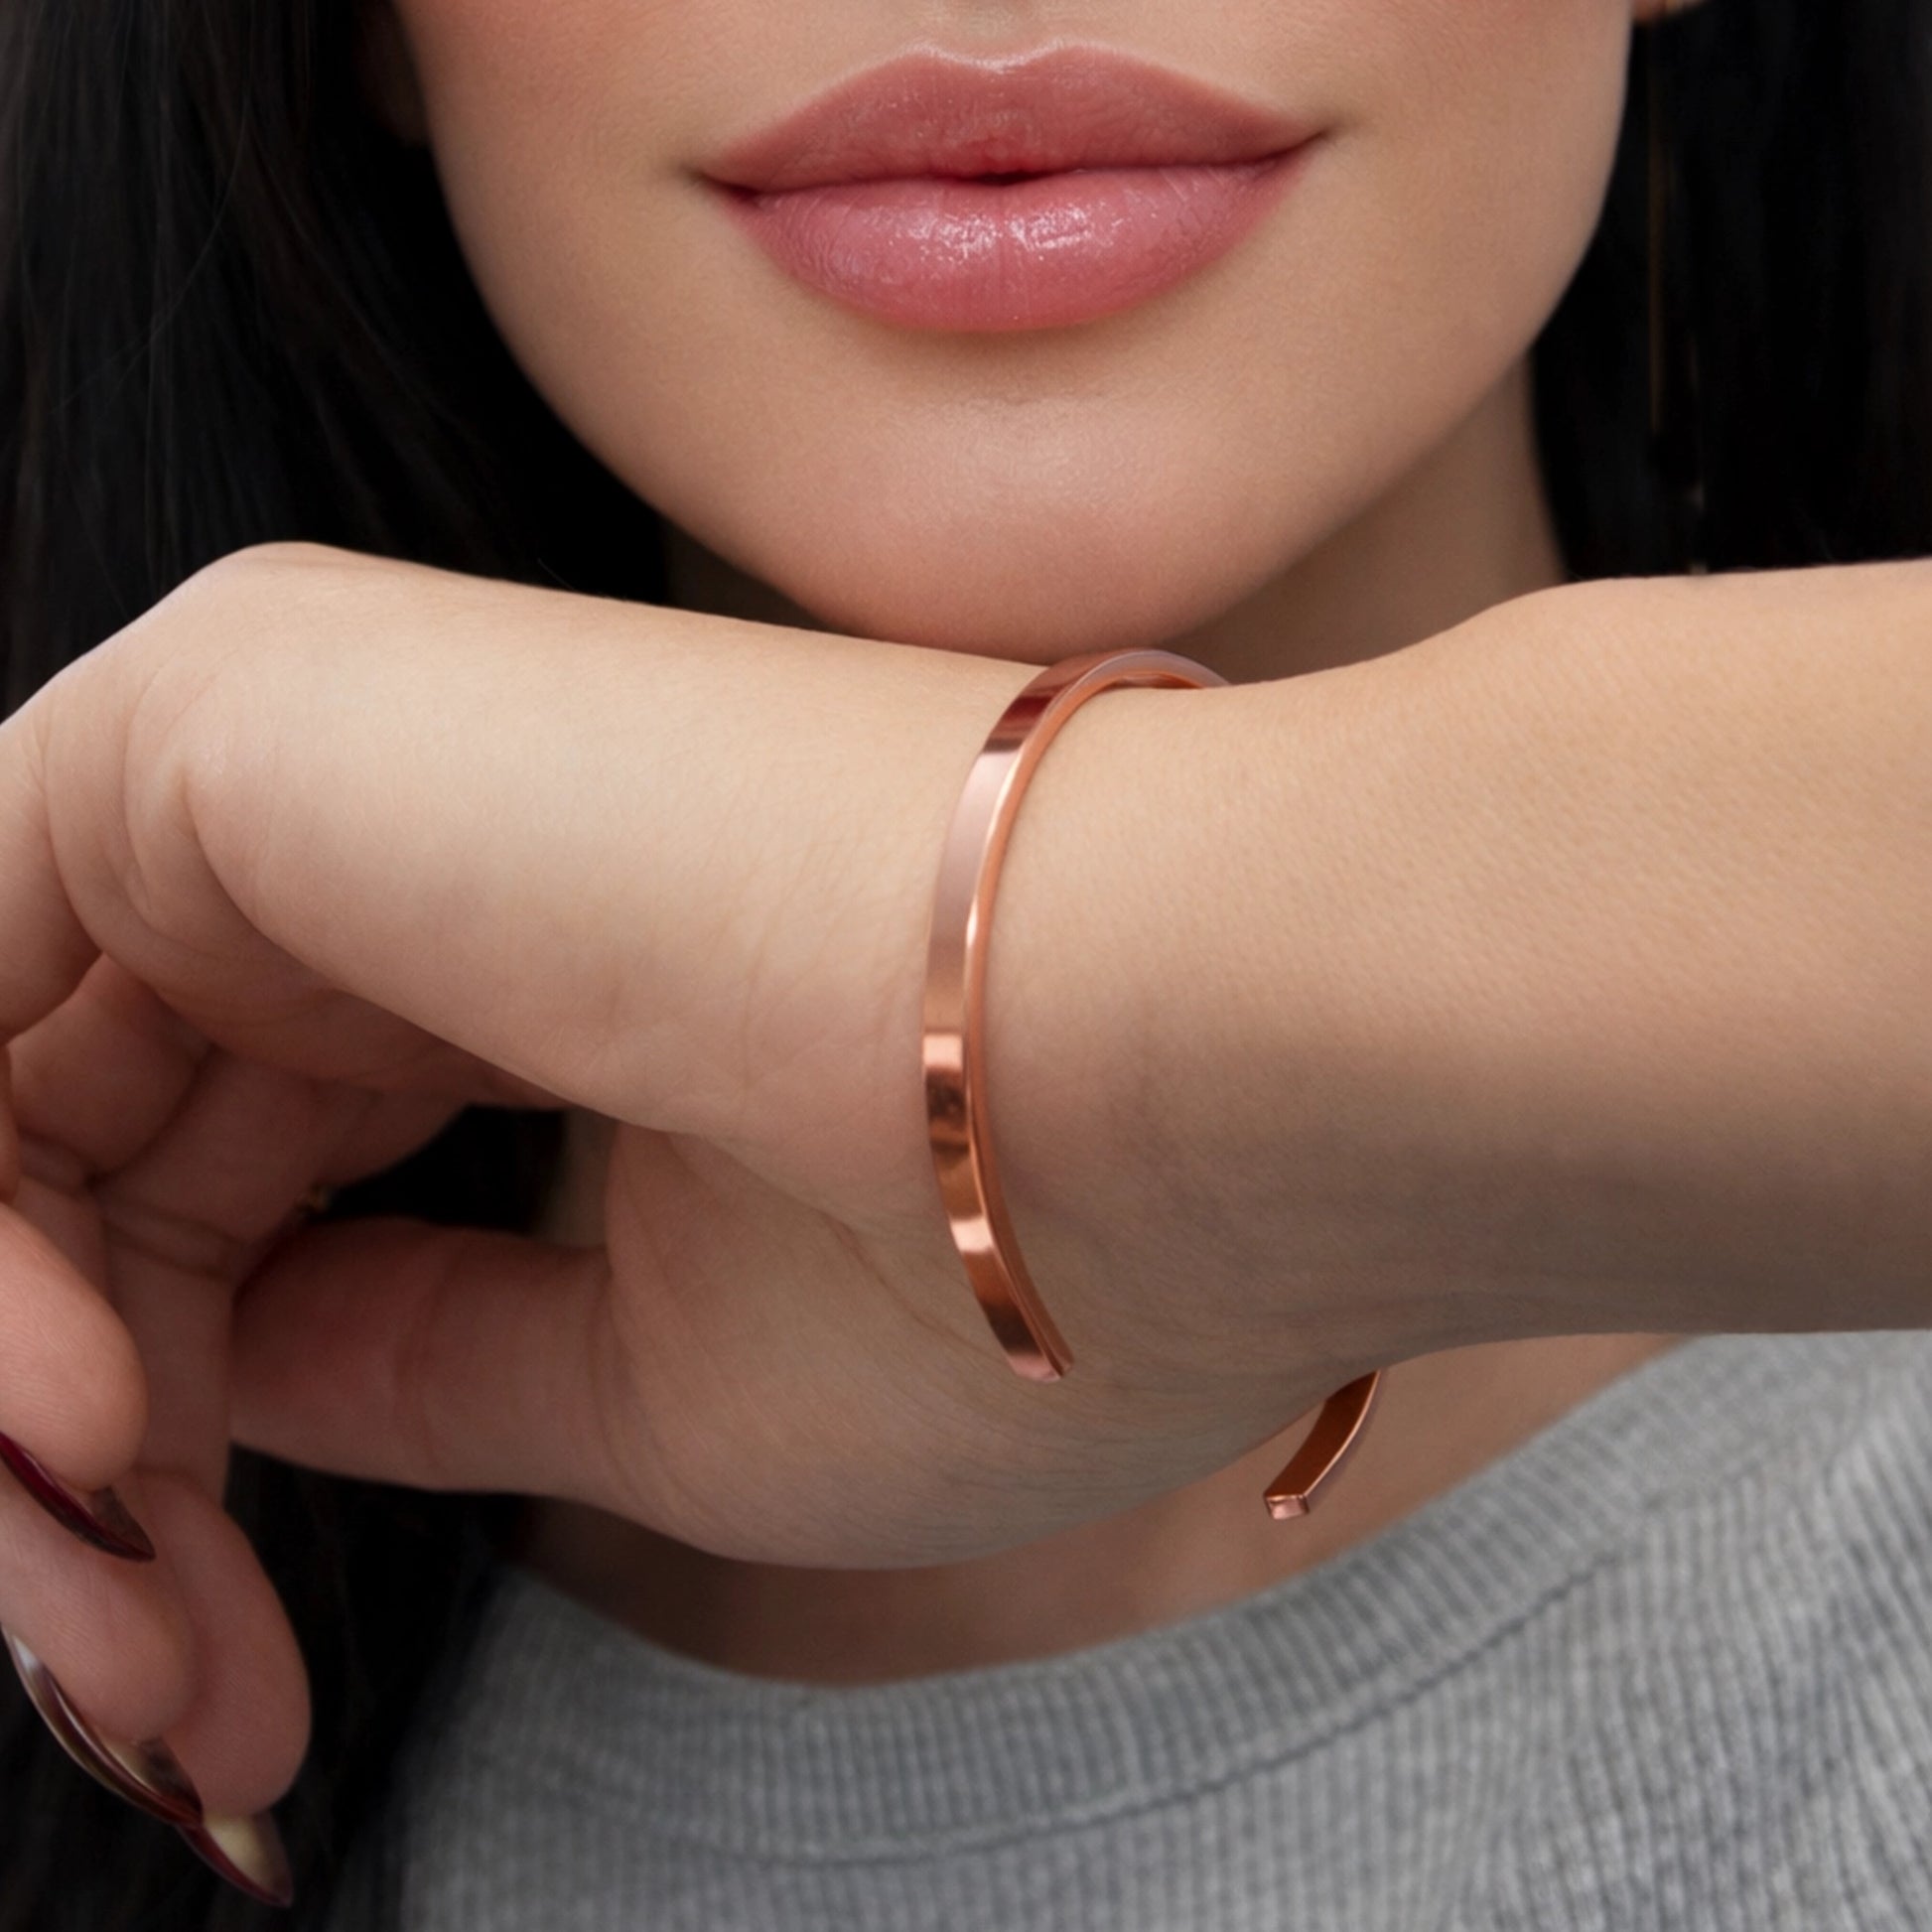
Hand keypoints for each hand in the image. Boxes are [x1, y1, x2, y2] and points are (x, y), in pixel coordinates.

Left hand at [0, 542, 1386, 1839]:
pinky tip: (86, 1432)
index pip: (220, 1218)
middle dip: (70, 1470)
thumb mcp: (650, 1382)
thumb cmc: (991, 1261)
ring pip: (7, 1095)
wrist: (1193, 1055)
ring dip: (16, 1396)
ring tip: (126, 1617)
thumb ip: (406, 1344)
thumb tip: (225, 1358)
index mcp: (490, 964)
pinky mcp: (242, 701)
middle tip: (150, 1697)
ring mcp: (300, 751)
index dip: (174, 1470)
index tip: (221, 1682)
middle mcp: (385, 829)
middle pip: (81, 1172)